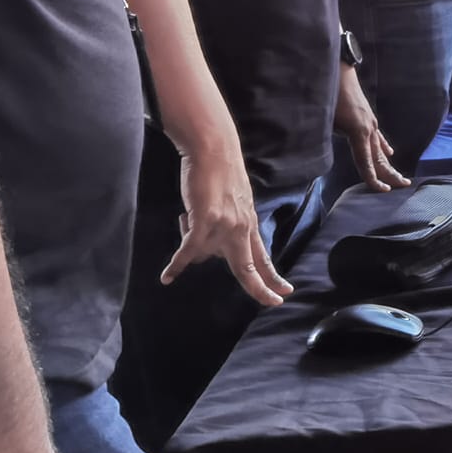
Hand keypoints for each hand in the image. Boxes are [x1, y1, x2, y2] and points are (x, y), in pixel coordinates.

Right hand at [163, 146, 293, 307]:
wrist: (214, 150)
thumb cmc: (220, 174)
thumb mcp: (235, 204)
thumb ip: (231, 227)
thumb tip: (210, 251)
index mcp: (249, 224)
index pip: (263, 257)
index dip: (273, 277)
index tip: (284, 292)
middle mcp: (241, 228)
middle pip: (249, 267)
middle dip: (260, 288)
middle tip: (273, 302)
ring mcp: (224, 226)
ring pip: (203, 253)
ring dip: (189, 239)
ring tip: (189, 213)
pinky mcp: (204, 220)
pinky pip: (188, 251)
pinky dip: (177, 265)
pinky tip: (167, 277)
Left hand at [335, 68, 408, 191]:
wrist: (339, 70)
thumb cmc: (329, 94)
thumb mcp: (324, 119)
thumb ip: (324, 139)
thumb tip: (318, 156)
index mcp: (359, 132)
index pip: (366, 163)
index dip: (373, 179)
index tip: (383, 192)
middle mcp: (368, 129)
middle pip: (380, 158)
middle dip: (391, 174)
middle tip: (404, 187)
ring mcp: (370, 123)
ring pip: (380, 149)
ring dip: (389, 165)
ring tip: (400, 177)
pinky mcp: (368, 117)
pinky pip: (378, 137)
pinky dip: (384, 148)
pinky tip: (389, 153)